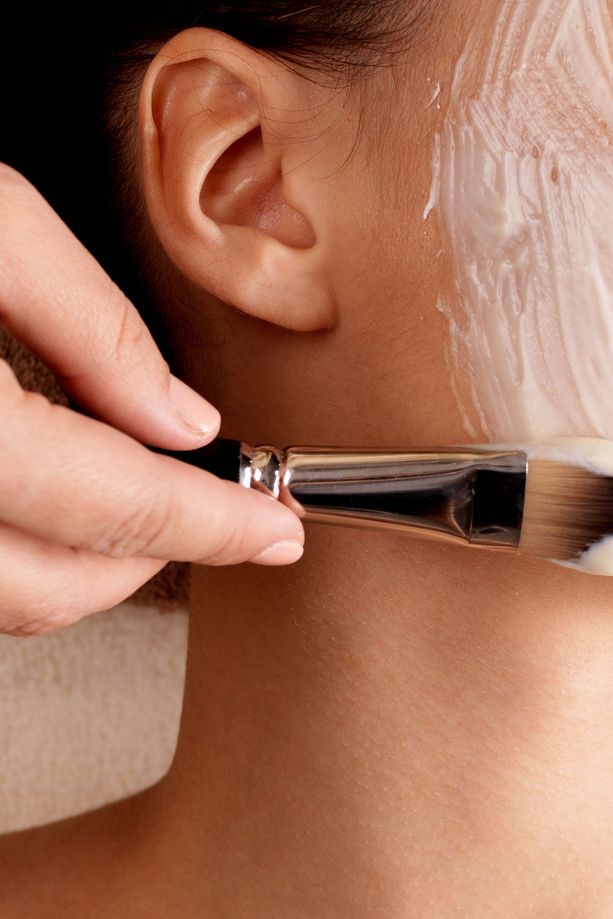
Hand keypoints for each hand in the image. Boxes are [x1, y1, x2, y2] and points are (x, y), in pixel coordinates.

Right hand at [0, 167, 305, 638]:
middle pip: (44, 588)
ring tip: (135, 497)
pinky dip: (1, 548)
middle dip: (148, 560)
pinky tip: (36, 489)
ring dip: (72, 568)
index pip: (113, 506)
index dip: (214, 525)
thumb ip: (95, 330)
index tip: (279, 528)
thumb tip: (185, 422)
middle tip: (218, 511)